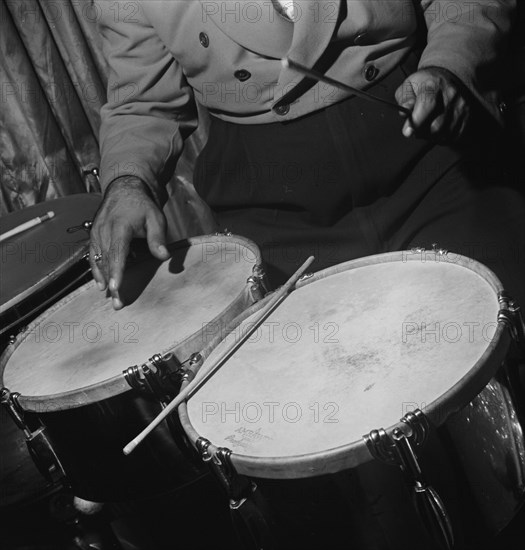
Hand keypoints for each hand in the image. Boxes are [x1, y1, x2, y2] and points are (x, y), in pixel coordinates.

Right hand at [89, 176, 169, 308]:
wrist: (124, 190)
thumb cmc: (142, 206)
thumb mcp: (155, 217)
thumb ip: (157, 237)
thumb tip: (163, 256)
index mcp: (119, 226)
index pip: (117, 252)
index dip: (116, 271)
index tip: (115, 287)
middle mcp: (104, 230)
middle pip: (106, 261)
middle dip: (111, 283)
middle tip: (118, 303)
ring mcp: (96, 233)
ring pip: (98, 261)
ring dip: (103, 280)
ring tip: (111, 298)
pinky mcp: (93, 236)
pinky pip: (93, 256)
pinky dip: (96, 271)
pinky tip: (101, 285)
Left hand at [395, 67, 471, 142]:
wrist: (447, 78)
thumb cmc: (424, 84)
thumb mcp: (409, 85)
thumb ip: (404, 99)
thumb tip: (405, 112)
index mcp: (434, 85)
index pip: (427, 105)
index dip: (416, 121)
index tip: (407, 132)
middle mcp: (451, 95)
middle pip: (436, 125)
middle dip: (422, 132)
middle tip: (415, 129)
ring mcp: (461, 106)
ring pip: (444, 134)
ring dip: (431, 137)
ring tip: (425, 128)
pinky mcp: (467, 116)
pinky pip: (453, 136)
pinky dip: (442, 138)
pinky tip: (436, 131)